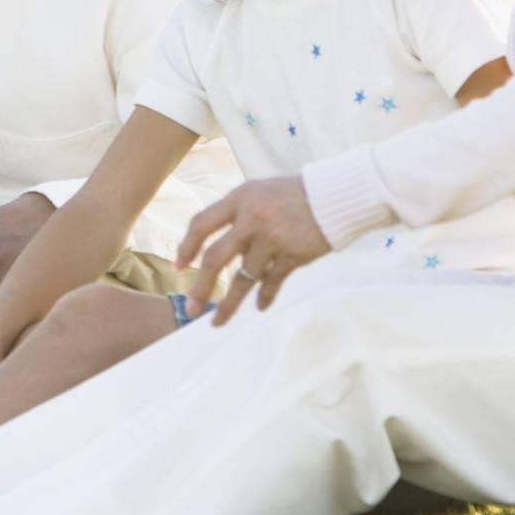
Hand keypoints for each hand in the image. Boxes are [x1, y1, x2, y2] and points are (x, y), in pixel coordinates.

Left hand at [177, 176, 331, 325]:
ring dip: (229, 304)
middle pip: (214, 259)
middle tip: (191, 309)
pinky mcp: (293, 255)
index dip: (186, 247)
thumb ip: (235, 214)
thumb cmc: (294, 194)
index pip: (201, 224)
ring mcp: (272, 239)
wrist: (336, 194)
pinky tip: (259, 307)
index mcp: (239, 199)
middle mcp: (251, 219)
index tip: (179, 267)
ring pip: (243, 280)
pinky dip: (264, 297)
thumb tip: (213, 246)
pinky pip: (271, 283)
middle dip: (200, 288)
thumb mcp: (258, 192)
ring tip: (218, 322)